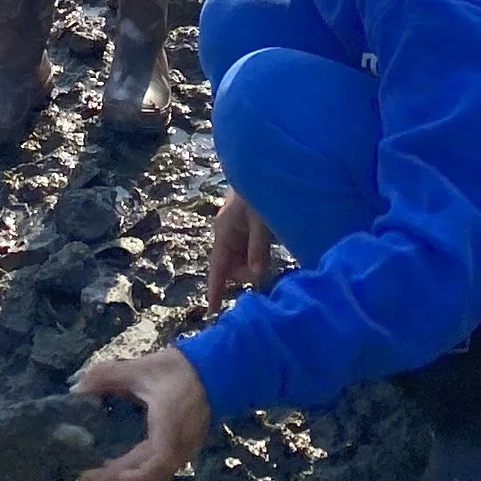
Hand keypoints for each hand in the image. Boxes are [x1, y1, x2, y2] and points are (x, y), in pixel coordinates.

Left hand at [75, 345, 210, 480]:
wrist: (217, 368)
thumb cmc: (180, 369)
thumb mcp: (141, 369)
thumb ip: (108, 376)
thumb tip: (76, 388)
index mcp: (168, 433)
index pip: (148, 470)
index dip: (120, 478)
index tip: (93, 475)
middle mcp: (178, 449)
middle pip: (148, 480)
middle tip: (89, 478)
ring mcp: (184, 451)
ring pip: (156, 478)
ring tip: (103, 474)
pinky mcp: (185, 448)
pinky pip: (162, 470)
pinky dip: (141, 473)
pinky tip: (124, 464)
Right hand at [205, 187, 273, 311]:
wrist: (261, 167)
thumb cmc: (260, 192)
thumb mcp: (262, 222)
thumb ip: (258, 249)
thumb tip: (257, 276)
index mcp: (224, 231)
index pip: (218, 268)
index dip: (215, 290)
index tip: (212, 313)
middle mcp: (226, 233)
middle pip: (230, 266)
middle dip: (244, 273)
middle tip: (265, 266)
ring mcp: (234, 230)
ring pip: (240, 259)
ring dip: (252, 264)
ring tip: (268, 252)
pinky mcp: (244, 227)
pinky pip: (246, 250)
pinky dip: (255, 255)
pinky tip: (267, 248)